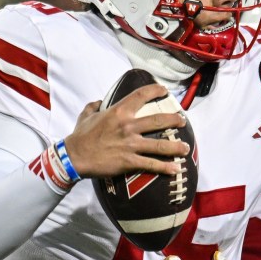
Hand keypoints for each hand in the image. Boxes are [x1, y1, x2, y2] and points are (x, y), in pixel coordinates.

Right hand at [64, 82, 189, 177]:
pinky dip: (165, 167)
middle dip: (174, 120)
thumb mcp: (86, 115)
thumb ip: (94, 106)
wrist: (74, 157)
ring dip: (175, 146)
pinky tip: (175, 169)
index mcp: (118, 112)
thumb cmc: (80, 136)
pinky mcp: (129, 161)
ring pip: (159, 145)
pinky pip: (151, 164)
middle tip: (183, 121)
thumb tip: (98, 102)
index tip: (165, 91)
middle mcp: (128, 126)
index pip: (141, 96)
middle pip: (158, 120)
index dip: (155, 91)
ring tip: (186, 148)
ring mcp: (130, 145)